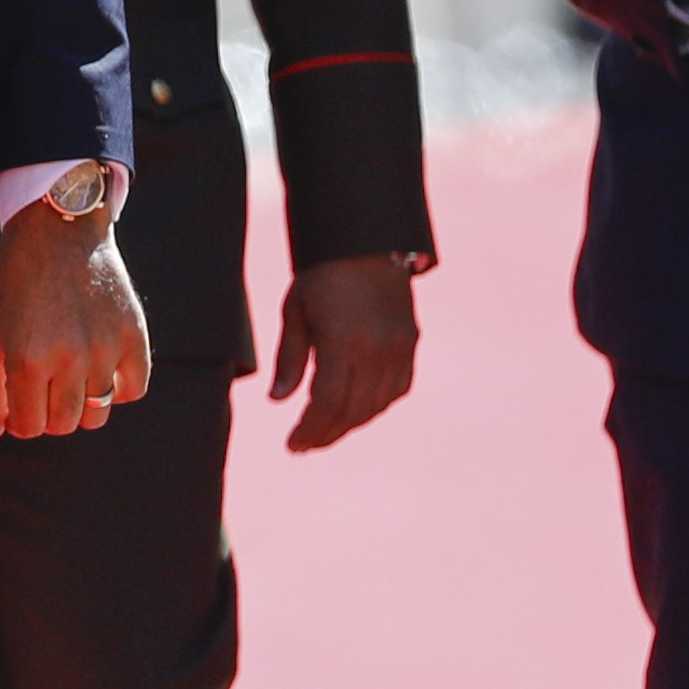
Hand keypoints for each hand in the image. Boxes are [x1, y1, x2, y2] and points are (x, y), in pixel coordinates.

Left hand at [0, 192, 151, 443]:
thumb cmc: (16, 285)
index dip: (21, 419)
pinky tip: (100, 367)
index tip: (20, 398)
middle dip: (49, 413)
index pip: (28, 428)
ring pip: (98, 412)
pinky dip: (119, 388)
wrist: (58, 231)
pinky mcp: (134, 336)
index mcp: (27, 361)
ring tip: (69, 370)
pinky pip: (134, 390)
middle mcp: (70, 359)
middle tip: (43, 383)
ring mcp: (106, 349)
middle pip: (64, 425)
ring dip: (82, 402)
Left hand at [266, 254, 418, 453]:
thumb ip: (289, 359)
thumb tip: (278, 401)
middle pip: (353, 411)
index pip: (327, 403)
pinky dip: (376, 405)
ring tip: (325, 431)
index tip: (293, 445)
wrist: (368, 243)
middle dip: (327, 433)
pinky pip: (398, 389)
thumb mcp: (295, 312)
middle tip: (305, 445)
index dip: (310, 429)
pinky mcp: (410, 343)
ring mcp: (399, 348)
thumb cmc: (322, 275)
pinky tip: (356, 409)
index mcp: (344, 342)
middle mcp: (377, 350)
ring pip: (377, 404)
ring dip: (350, 423)